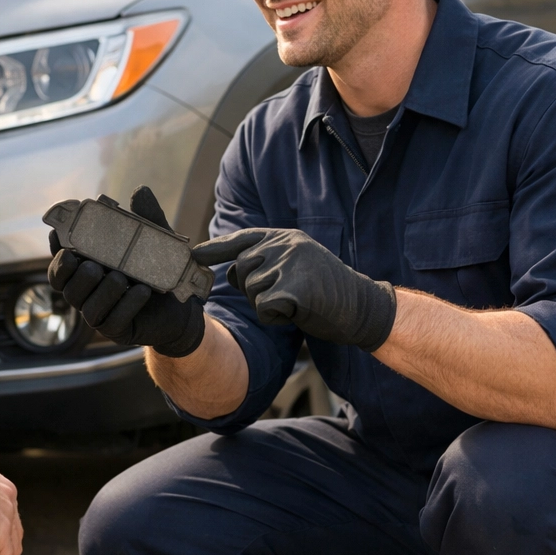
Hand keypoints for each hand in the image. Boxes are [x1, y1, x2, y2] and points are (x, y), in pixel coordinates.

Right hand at [46, 186, 204, 357]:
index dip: (55, 248)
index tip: (57, 235)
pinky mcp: (116, 330)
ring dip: (102, 290)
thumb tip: (139, 191)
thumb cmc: (158, 270)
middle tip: (91, 265)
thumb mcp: (154, 242)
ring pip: (86, 305)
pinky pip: (113, 321)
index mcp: (87, 266)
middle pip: (63, 285)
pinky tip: (141, 292)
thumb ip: (146, 219)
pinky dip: (126, 305)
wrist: (181, 307)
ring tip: (120, 277)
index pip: (61, 259)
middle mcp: (87, 290)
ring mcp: (99, 312)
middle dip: (71, 274)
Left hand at [193, 227, 395, 351]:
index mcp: (285, 236)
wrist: (361, 307)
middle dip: (254, 290)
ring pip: (251, 292)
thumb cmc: (326, 290)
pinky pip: (264, 308)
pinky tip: (299, 312)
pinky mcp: (295, 286)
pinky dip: (276, 318)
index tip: (194, 254)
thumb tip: (230, 270)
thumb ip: (267, 260)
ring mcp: (291, 263)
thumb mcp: (296, 264)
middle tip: (287, 295)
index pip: (242, 239)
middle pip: (241, 270)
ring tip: (297, 301)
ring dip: (267, 305)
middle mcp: (286, 244)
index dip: (215, 248)